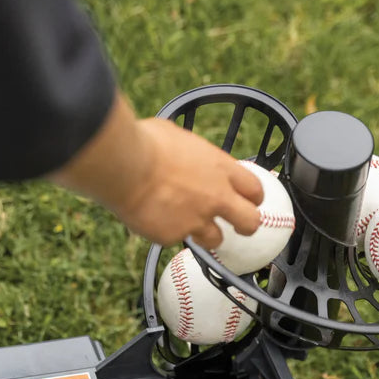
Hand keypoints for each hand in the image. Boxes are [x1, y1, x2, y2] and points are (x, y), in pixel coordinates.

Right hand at [50, 92, 263, 246]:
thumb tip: (185, 154)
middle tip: (240, 227)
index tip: (249, 200)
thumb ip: (192, 155)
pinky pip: (174, 238)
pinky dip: (166, 231)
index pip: (254, 189)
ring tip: (186, 223)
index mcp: (221, 169)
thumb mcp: (179, 138)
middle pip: (250, 221)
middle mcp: (216, 198)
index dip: (254, 197)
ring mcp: (196, 220)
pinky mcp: (173, 236)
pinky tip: (151, 217)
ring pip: (215, 239)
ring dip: (206, 234)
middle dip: (248, 226)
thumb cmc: (147, 143)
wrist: (124, 166)